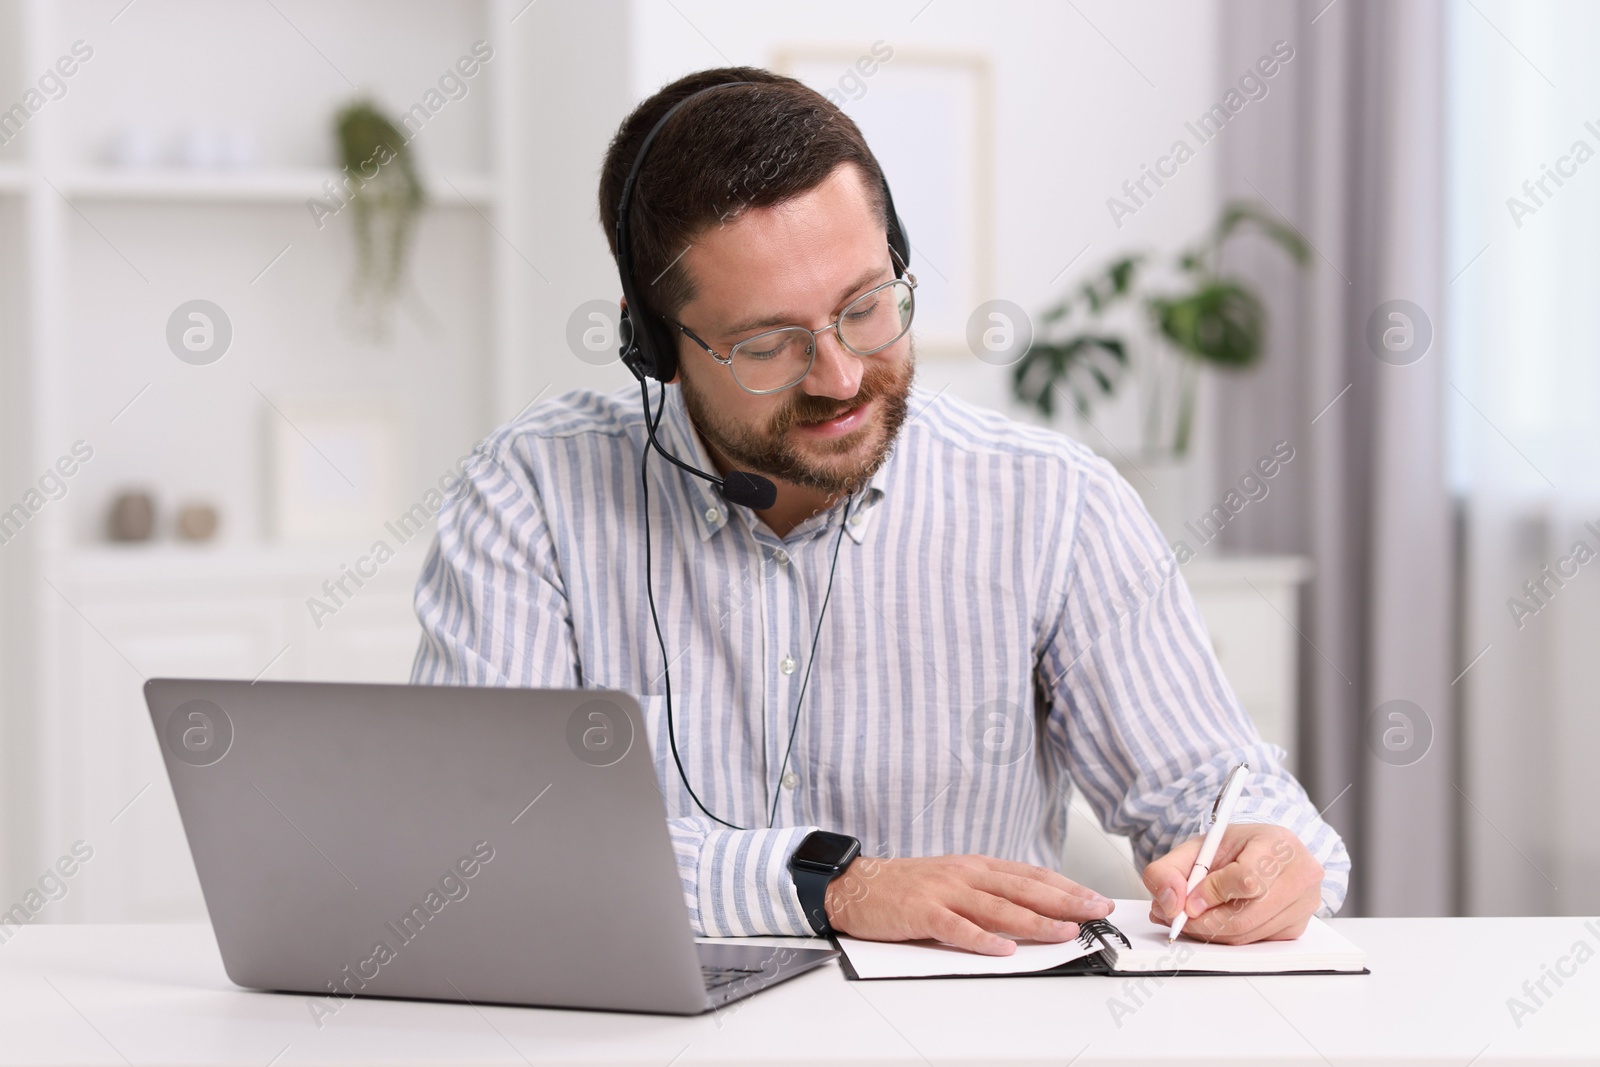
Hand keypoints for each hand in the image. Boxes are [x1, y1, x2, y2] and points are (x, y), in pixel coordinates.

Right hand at [823, 854, 1112, 955]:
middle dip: (1064, 901)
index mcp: (976, 866)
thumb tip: (1031, 909)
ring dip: (1034, 921)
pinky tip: (1003, 949)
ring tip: (1064, 932)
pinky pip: (956, 928)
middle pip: (1023, 889)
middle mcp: (966, 874)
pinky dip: (981, 939)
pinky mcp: (922, 912)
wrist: (856, 885)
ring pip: (998, 908)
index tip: (1094, 898)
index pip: (1031, 876)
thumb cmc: (906, 886)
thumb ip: (989, 893)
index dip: (1066, 887)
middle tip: (1095, 911)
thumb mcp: (954, 881)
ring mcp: (944, 892)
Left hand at [1142, 823, 1322, 944]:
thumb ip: (1169, 870)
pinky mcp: (1298, 928)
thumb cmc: (1234, 849)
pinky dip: (1229, 936)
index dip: (1211, 894)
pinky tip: (1218, 919)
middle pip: (1246, 916)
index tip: (1189, 900)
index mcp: (1278, 844)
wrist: (1261, 853)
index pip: (1247, 879)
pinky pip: (1255, 943)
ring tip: (1191, 916)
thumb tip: (1169, 904)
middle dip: (1203, 921)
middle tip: (1177, 917)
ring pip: (1247, 934)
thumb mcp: (1196, 848)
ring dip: (1212, 931)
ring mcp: (1304, 904)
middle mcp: (1300, 875)